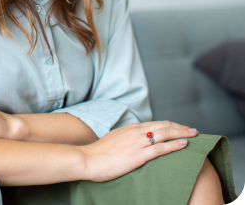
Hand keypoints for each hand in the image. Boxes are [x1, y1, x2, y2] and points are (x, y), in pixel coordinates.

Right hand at [79, 120, 198, 181]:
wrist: (88, 159)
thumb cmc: (99, 153)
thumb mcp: (114, 139)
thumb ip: (127, 138)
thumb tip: (134, 140)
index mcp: (131, 128)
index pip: (156, 123)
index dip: (171, 125)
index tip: (181, 128)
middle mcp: (136, 131)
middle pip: (164, 125)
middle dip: (180, 126)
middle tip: (194, 130)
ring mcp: (138, 142)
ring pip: (165, 133)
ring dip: (182, 133)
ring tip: (194, 135)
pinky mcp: (138, 155)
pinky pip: (160, 148)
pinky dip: (174, 145)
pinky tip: (183, 145)